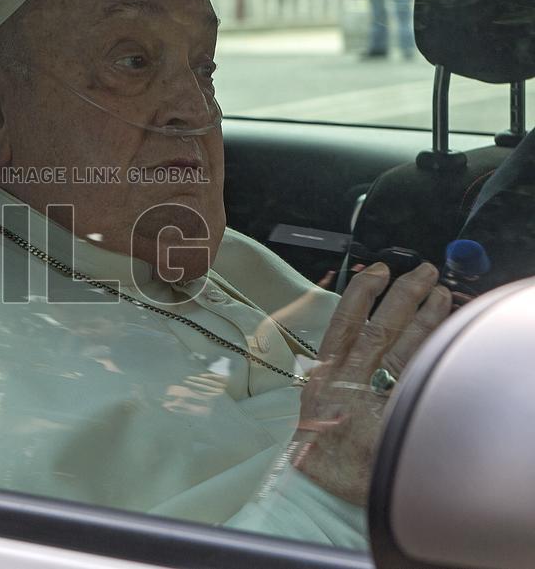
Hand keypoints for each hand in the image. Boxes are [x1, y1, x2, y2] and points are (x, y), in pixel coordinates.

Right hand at [290, 262, 451, 503]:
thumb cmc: (317, 449)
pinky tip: (449, 339)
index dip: (363, 292)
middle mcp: (347, 382)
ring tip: (442, 294)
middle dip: (403, 295)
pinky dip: (434, 357)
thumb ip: (332, 377)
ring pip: (403, 349)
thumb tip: (349, 350)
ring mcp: (372, 400)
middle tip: (424, 271)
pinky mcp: (393, 419)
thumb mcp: (313, 406)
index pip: (344, 321)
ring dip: (425, 318)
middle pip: (379, 327)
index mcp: (324, 374)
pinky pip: (418, 382)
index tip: (379, 270)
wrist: (317, 492)